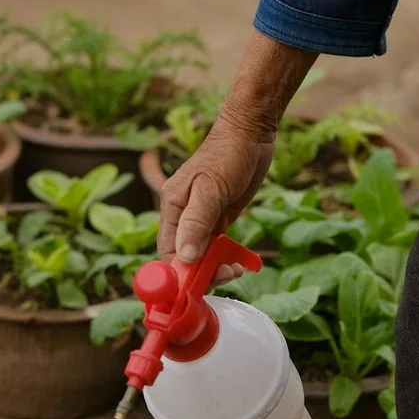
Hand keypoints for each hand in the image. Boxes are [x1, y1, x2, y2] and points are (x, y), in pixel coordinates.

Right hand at [158, 118, 273, 273]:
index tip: (198, 286)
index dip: (179, 272)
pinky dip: (227, 256)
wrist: (250, 133)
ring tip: (236, 269)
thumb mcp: (211, 189)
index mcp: (172, 206)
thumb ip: (197, 223)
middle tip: (226, 275)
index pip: (167, 251)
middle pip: (184, 256)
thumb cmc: (228, 154)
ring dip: (217, 267)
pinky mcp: (219, 216)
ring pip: (201, 254)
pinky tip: (242, 261)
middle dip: (201, 273)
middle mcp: (183, 214)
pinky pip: (217, 245)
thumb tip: (185, 257)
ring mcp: (201, 217)